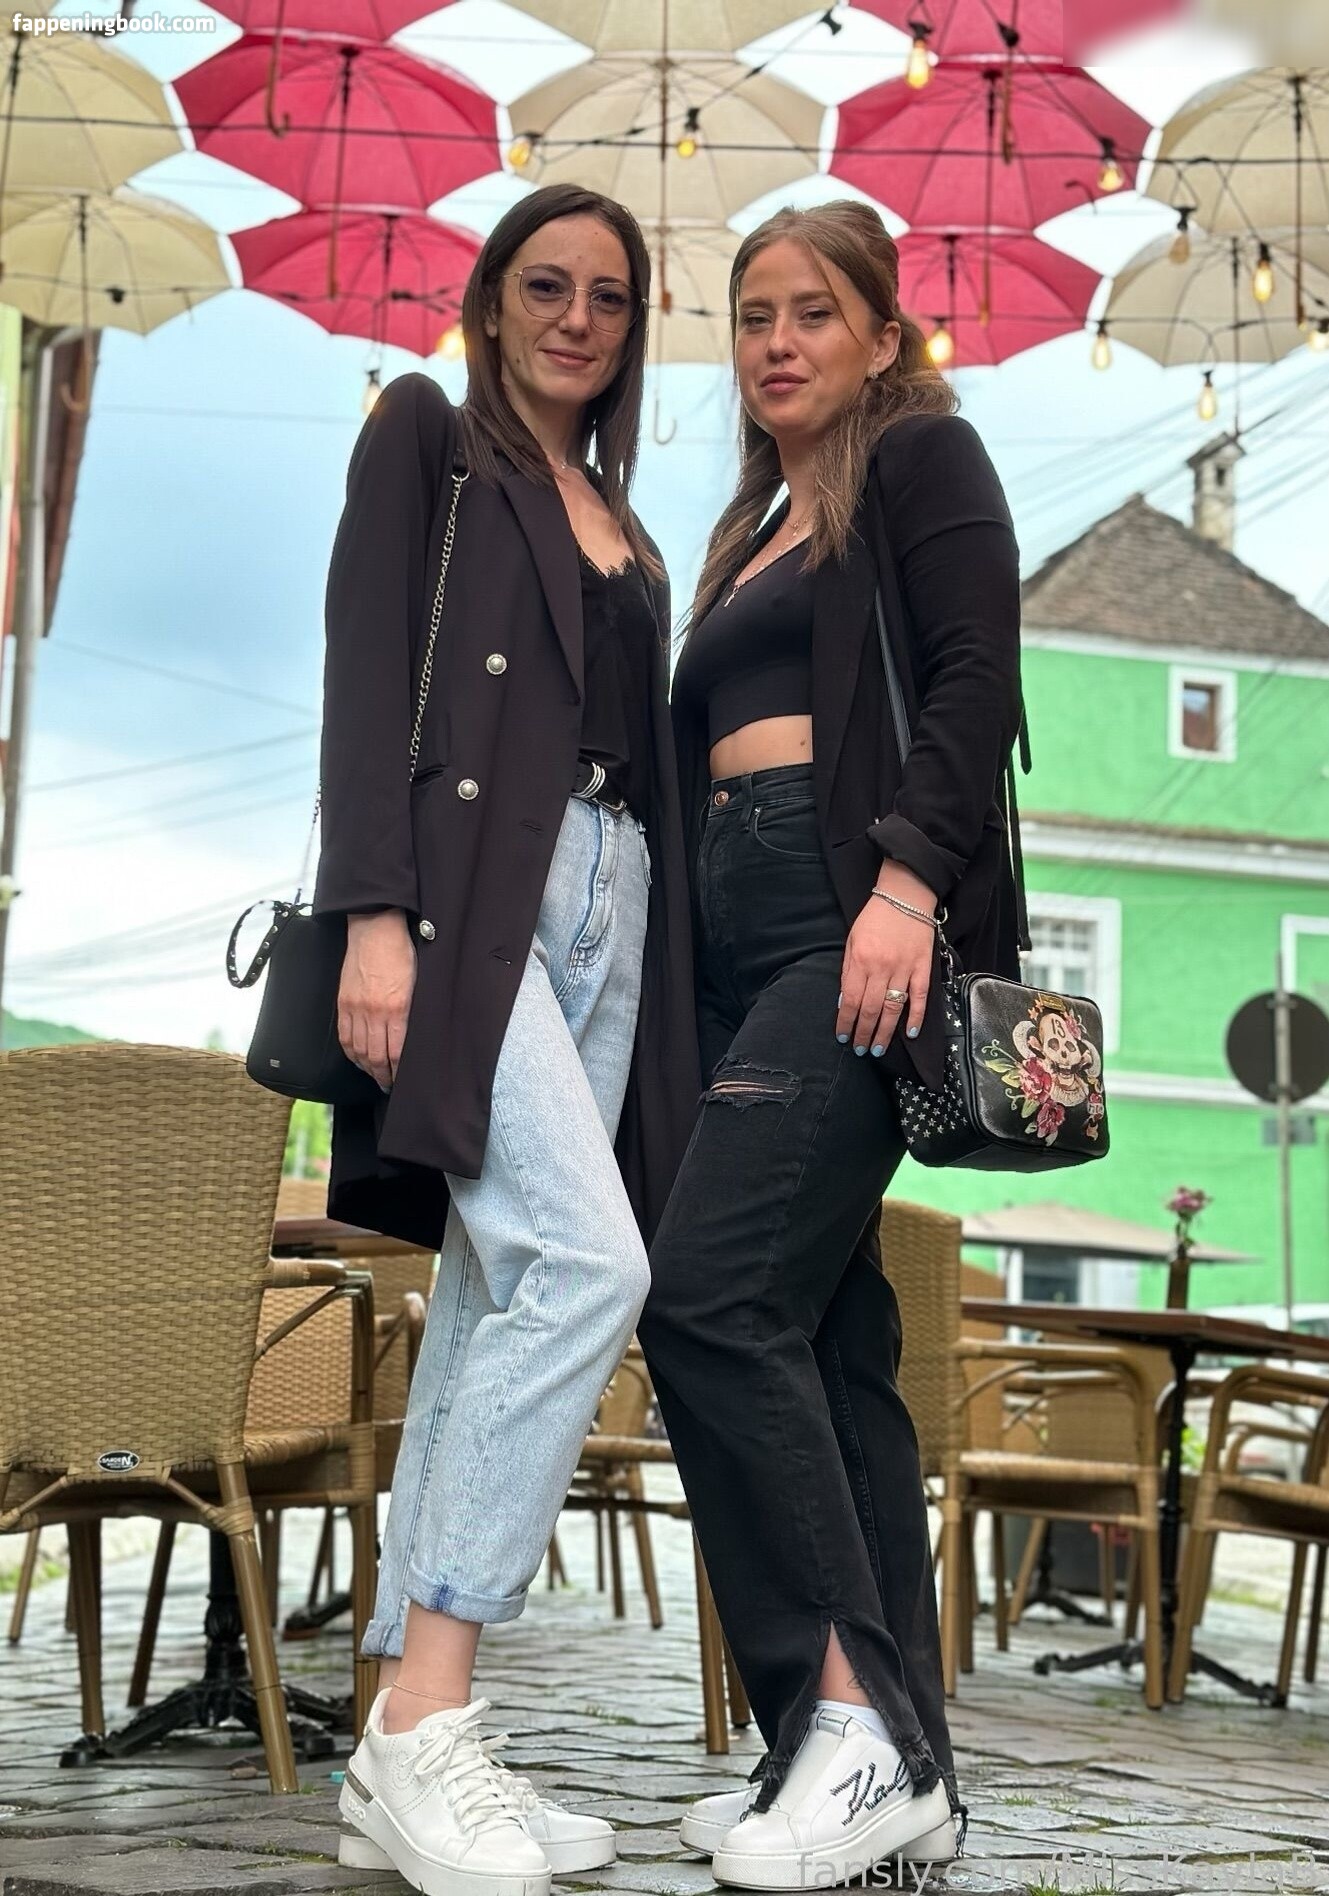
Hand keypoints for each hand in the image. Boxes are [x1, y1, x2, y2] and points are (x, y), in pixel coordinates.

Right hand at [338, 910, 416, 1090]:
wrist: (375, 929)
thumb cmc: (401, 952)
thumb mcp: (417, 984)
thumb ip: (413, 1012)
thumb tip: (412, 1037)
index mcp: (398, 1008)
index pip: (397, 1052)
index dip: (399, 1071)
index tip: (403, 1080)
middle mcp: (375, 1012)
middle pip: (376, 1057)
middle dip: (383, 1076)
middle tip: (389, 1086)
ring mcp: (356, 1008)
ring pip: (359, 1050)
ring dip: (367, 1068)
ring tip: (375, 1076)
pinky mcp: (343, 1002)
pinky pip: (345, 1036)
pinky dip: (351, 1053)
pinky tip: (357, 1059)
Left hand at [836, 863, 936, 1056]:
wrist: (905, 895)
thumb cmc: (874, 918)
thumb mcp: (852, 940)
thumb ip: (848, 971)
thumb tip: (845, 1001)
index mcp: (861, 960)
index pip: (851, 1000)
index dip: (846, 1021)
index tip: (843, 1036)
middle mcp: (882, 968)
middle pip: (872, 1009)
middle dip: (864, 1033)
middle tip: (860, 1049)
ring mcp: (905, 968)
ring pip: (894, 1008)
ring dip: (885, 1032)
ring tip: (879, 1050)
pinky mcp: (923, 967)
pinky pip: (920, 997)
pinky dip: (917, 1017)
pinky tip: (911, 1033)